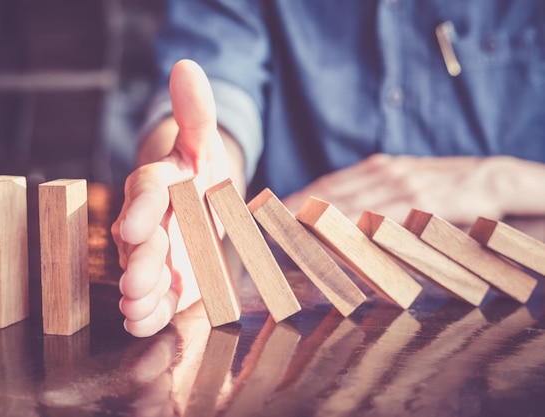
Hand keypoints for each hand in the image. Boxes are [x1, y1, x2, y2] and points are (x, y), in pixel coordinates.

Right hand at [111, 60, 240, 336]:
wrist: (196, 202)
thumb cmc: (197, 172)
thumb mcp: (201, 141)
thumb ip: (195, 111)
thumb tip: (187, 66)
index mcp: (158, 185)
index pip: (146, 191)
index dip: (139, 209)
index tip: (133, 226)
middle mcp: (149, 222)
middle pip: (141, 242)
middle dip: (139, 262)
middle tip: (135, 282)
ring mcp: (154, 255)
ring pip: (141, 275)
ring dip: (139, 294)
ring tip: (138, 307)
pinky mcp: (166, 282)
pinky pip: (153, 299)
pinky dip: (148, 312)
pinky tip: (145, 321)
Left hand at [283, 153, 542, 224]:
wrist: (494, 179)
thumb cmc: (443, 187)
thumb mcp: (405, 185)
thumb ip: (374, 198)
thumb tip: (340, 219)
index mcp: (377, 168)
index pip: (328, 184)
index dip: (297, 198)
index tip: (268, 211)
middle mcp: (384, 173)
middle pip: (331, 193)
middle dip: (296, 209)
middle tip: (266, 222)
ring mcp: (402, 187)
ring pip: (350, 204)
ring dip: (314, 218)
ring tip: (286, 230)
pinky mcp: (422, 202)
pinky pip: (381, 217)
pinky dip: (354, 227)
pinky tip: (333, 237)